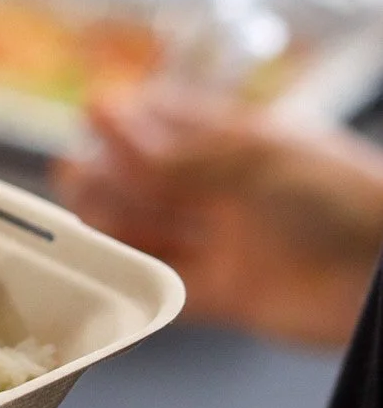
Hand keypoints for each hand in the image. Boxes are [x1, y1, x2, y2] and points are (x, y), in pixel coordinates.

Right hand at [56, 87, 382, 346]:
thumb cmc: (337, 194)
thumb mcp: (251, 158)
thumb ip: (177, 153)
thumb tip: (109, 121)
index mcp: (245, 147)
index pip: (177, 125)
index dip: (133, 119)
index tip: (93, 110)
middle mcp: (234, 195)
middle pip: (159, 183)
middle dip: (113, 173)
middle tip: (70, 167)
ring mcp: (233, 245)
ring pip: (159, 232)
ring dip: (117, 222)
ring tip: (76, 209)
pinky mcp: (235, 297)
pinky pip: (174, 287)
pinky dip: (140, 277)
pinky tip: (110, 265)